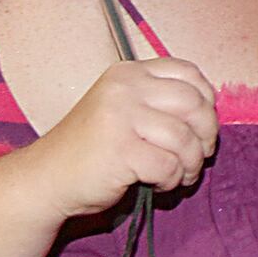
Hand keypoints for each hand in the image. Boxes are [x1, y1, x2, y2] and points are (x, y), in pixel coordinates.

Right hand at [22, 58, 217, 220]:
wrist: (45, 179)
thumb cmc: (94, 148)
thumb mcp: (126, 109)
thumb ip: (162, 102)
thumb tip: (212, 112)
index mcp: (129, 73)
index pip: (189, 73)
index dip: (206, 100)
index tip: (201, 124)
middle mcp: (125, 88)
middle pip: (195, 104)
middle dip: (207, 134)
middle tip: (200, 155)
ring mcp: (121, 116)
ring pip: (185, 138)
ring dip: (191, 163)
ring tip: (180, 174)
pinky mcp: (120, 150)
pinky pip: (169, 165)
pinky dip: (172, 180)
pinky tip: (159, 184)